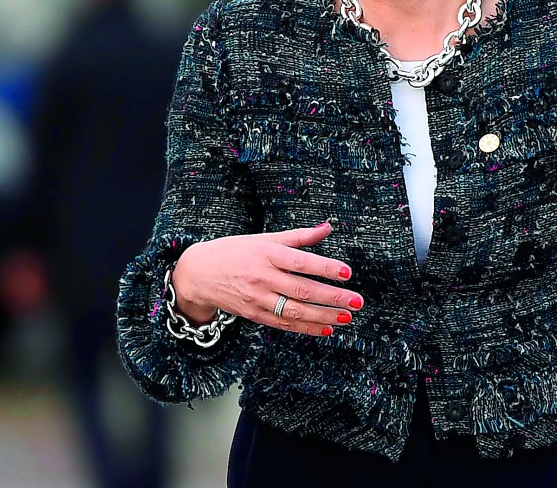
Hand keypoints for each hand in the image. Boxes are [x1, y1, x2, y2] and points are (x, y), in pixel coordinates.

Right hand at [171, 222, 361, 336]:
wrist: (198, 274)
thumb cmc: (233, 251)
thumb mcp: (262, 239)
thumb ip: (297, 237)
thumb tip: (327, 227)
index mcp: (265, 253)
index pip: (300, 261)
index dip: (325, 267)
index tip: (347, 272)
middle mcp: (261, 277)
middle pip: (302, 289)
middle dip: (333, 297)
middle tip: (357, 301)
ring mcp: (257, 298)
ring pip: (295, 311)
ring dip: (324, 316)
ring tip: (347, 317)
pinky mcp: (254, 314)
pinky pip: (284, 324)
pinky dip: (306, 328)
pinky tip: (326, 329)